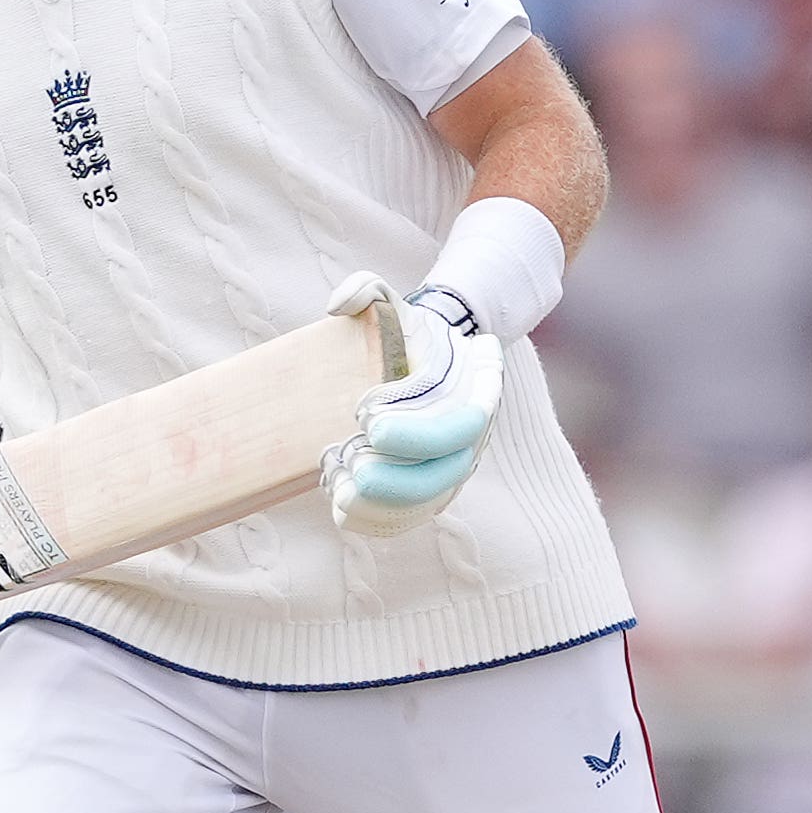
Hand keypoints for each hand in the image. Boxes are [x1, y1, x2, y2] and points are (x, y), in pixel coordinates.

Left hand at [320, 272, 499, 537]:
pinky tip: (340, 509)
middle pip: (443, 475)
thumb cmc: (408, 336)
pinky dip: (377, 521)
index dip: (415, 433)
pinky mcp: (428, 491)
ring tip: (338, 490)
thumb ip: (366, 291)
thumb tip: (337, 304)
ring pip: (425, 503)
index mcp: (474, 397)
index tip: (365, 418)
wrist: (427, 363)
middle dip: (395, 480)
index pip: (458, 426)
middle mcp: (470, 440)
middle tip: (348, 465)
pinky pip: (410, 518)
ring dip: (382, 505)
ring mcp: (451, 470)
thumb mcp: (393, 304)